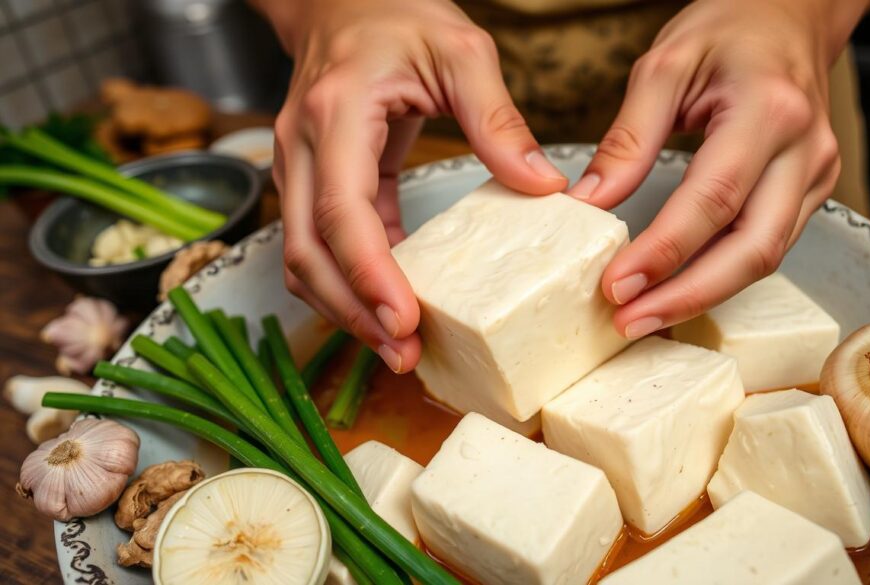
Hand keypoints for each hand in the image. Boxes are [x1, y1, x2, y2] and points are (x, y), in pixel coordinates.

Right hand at [259, 0, 567, 371]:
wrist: (341, 0)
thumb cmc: (396, 14)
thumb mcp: (460, 51)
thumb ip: (498, 119)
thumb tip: (543, 187)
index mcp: (337, 114)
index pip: (342, 212)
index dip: (370, 274)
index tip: (404, 321)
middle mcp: (303, 148)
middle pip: (307, 253)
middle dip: (352, 312)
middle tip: (402, 355)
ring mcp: (300, 168)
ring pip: (303, 260)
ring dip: (345, 309)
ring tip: (397, 347)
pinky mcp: (316, 183)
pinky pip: (323, 246)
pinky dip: (351, 283)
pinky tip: (393, 307)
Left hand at [567, 0, 869, 338]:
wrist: (789, 15)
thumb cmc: (728, 29)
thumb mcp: (664, 64)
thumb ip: (628, 137)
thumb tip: (589, 203)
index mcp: (768, 110)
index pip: (714, 199)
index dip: (665, 251)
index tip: (617, 285)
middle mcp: (805, 150)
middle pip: (754, 248)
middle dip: (689, 296)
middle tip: (631, 323)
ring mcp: (818, 173)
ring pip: (766, 257)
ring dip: (704, 295)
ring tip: (646, 316)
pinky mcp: (814, 189)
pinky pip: (769, 244)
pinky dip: (723, 273)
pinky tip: (681, 288)